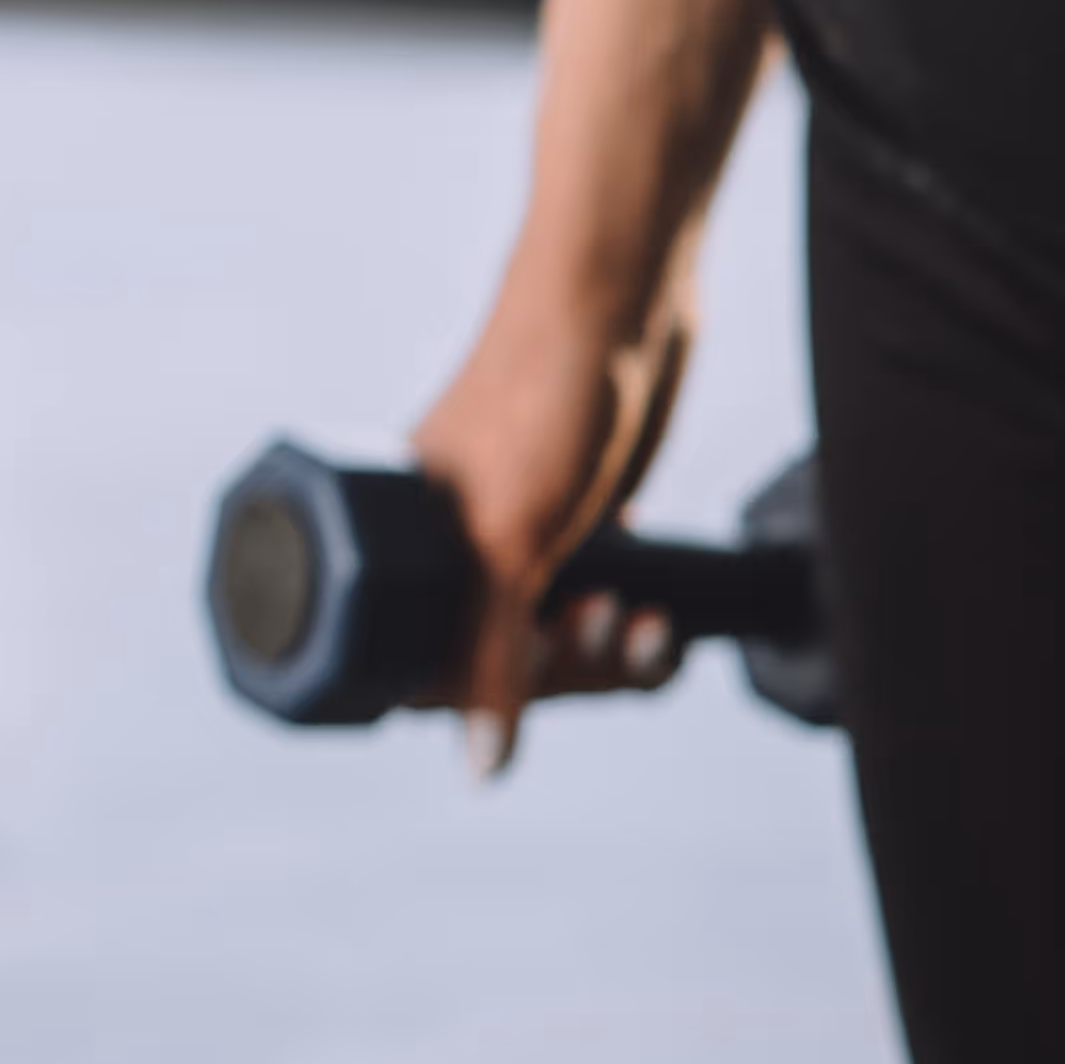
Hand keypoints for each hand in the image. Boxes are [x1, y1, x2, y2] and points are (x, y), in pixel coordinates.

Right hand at [404, 281, 700, 769]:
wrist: (620, 295)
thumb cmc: (543, 393)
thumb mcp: (512, 536)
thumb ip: (492, 653)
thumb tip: (482, 768)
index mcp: (403, 546)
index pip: (429, 672)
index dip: (486, 701)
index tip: (536, 679)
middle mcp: (455, 544)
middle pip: (504, 668)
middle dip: (569, 672)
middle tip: (605, 623)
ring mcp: (523, 533)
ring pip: (563, 644)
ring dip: (609, 656)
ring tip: (644, 622)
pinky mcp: (585, 518)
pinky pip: (603, 609)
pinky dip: (636, 629)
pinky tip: (661, 613)